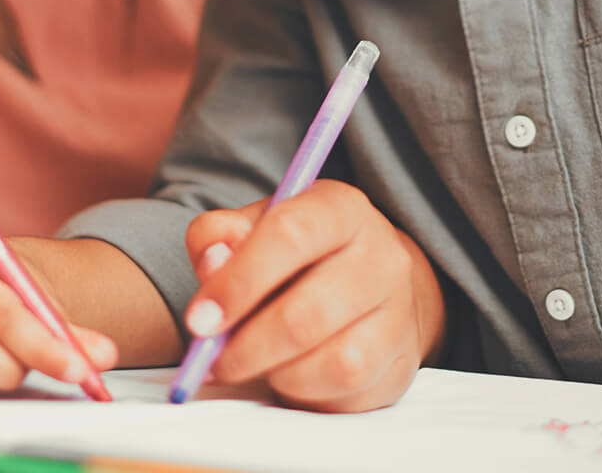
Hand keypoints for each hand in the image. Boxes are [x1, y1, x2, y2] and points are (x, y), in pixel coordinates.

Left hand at [180, 179, 443, 412]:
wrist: (366, 287)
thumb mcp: (253, 229)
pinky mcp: (402, 363)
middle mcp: (383, 256)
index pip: (291, 234)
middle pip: (310, 312)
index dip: (239, 280)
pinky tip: (286, 376)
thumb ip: (219, 237)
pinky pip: (350, 392)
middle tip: (212, 359)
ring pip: (337, 361)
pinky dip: (306, 392)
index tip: (199, 319)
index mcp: (341, 208)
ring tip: (253, 362)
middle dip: (247, 345)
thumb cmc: (296, 257)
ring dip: (278, 372)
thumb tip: (212, 263)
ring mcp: (399, 313)